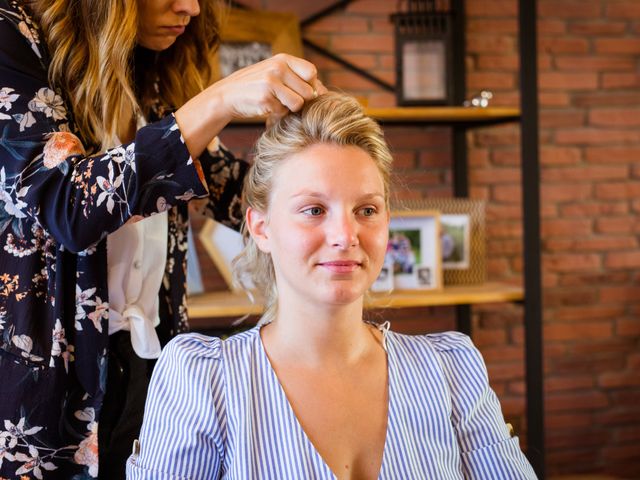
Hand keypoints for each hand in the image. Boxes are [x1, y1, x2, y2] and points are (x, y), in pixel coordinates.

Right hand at [211, 53, 326, 123]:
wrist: (228, 95)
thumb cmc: (257, 86)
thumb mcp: (276, 74)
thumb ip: (298, 79)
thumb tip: (325, 92)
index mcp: (283, 59)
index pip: (312, 72)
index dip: (311, 85)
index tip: (301, 92)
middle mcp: (278, 67)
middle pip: (308, 91)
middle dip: (301, 100)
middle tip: (285, 101)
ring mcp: (271, 82)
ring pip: (299, 104)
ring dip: (290, 109)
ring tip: (276, 103)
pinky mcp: (265, 98)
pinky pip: (284, 112)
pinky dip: (277, 114)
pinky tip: (266, 108)